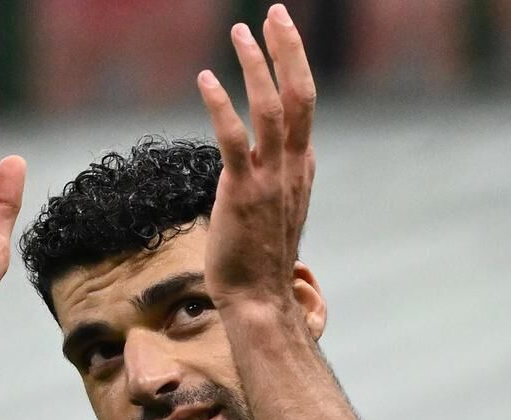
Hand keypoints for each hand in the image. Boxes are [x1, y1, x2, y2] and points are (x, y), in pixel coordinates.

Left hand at [197, 4, 315, 311]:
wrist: (259, 300)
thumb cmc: (259, 262)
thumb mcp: (276, 214)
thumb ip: (275, 184)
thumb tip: (259, 171)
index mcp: (302, 169)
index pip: (304, 107)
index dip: (294, 66)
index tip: (280, 36)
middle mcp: (293, 168)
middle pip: (300, 95)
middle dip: (289, 50)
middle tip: (274, 13)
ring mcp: (270, 180)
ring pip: (272, 108)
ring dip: (256, 65)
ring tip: (239, 32)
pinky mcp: (242, 194)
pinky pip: (234, 139)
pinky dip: (222, 105)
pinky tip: (207, 78)